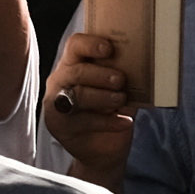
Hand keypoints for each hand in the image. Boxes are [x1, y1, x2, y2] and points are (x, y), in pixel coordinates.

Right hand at [43, 34, 137, 185]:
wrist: (105, 149)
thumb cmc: (111, 111)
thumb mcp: (119, 90)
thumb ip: (121, 76)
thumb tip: (137, 64)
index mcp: (73, 64)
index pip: (75, 46)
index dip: (90, 44)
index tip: (109, 49)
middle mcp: (61, 81)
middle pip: (76, 71)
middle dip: (100, 74)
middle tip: (121, 80)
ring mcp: (57, 104)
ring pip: (77, 95)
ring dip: (103, 97)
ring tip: (121, 100)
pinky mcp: (59, 126)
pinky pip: (83, 121)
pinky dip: (108, 122)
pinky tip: (125, 122)